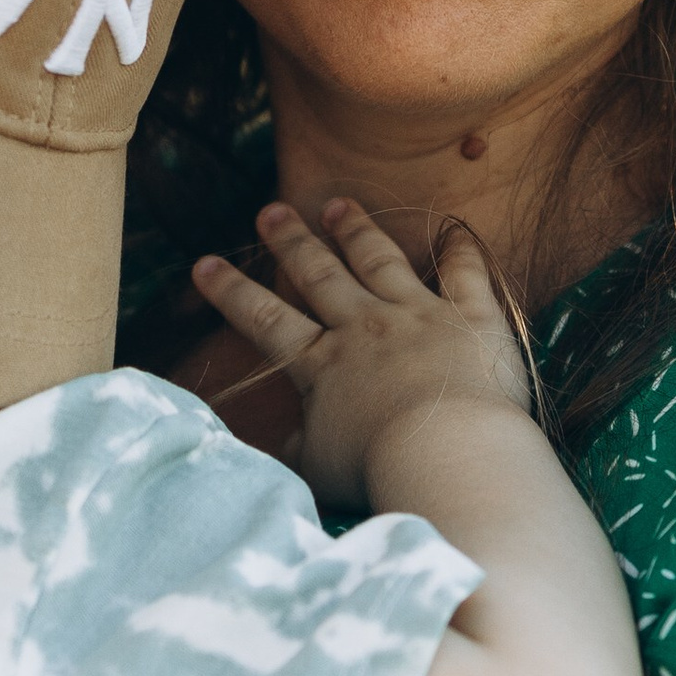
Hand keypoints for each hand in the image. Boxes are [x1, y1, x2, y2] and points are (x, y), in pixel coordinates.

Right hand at [192, 198, 529, 516]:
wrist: (446, 453)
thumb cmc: (377, 469)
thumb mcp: (317, 466)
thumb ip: (298, 446)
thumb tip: (283, 442)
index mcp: (323, 365)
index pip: (266, 320)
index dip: (232, 292)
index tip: (205, 265)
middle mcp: (365, 327)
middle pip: (320, 275)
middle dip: (293, 242)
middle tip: (272, 210)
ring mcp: (419, 316)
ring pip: (380, 261)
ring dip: (357, 232)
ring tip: (339, 206)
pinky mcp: (470, 318)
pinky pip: (464, 275)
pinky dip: (460, 252)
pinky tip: (454, 231)